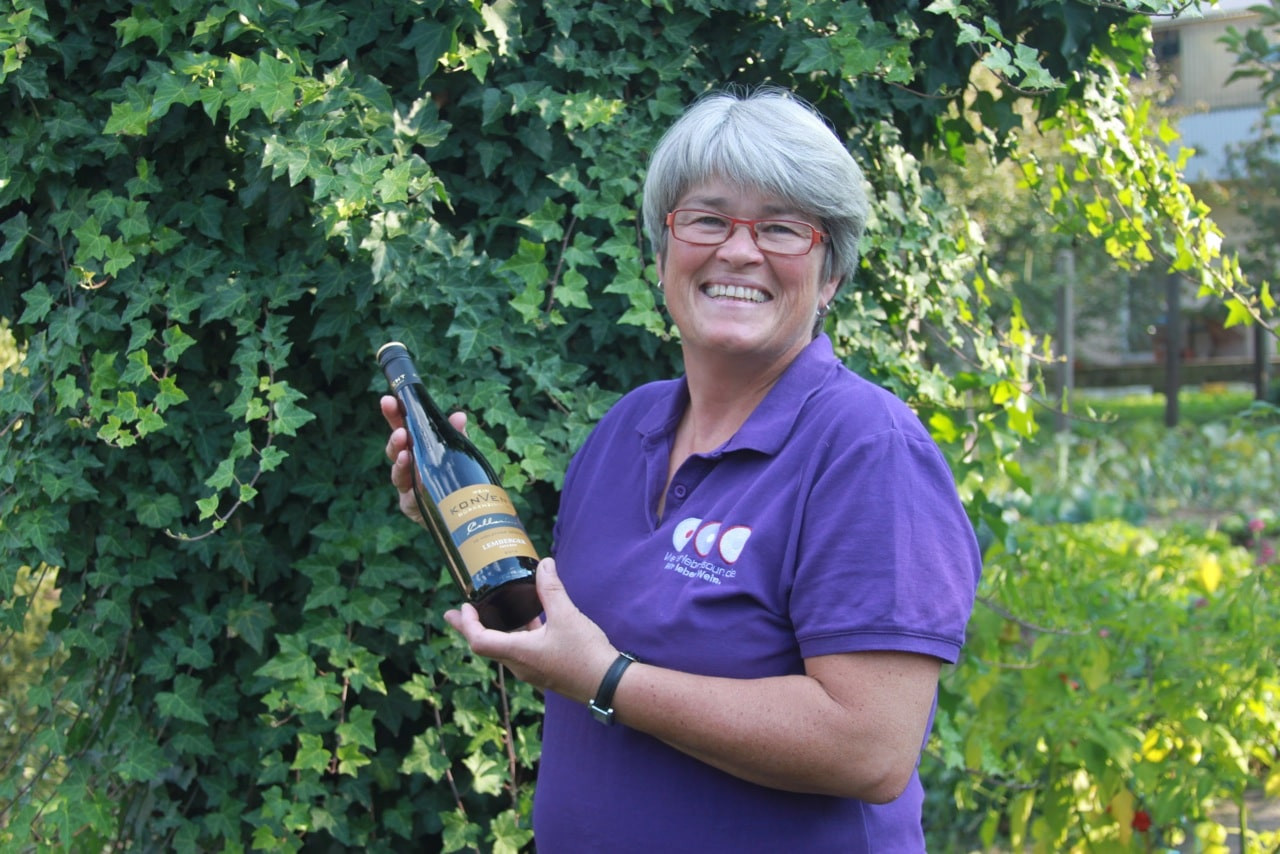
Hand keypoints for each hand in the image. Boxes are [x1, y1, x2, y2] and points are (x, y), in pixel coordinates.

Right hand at [380, 394, 466, 527]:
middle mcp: (407, 465)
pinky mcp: (411, 506)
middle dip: (395, 440)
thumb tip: (459, 416)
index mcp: (416, 448)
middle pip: (395, 450)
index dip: (393, 414)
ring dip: (401, 463)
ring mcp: (407, 486)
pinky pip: (409, 497)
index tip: (387, 400)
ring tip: (406, 455)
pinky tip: (416, 482)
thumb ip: (456, 436)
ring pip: (398, 474)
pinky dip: (413, 488)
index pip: (402, 427)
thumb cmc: (454, 477)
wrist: (460, 512)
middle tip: (400, 433)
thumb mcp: (458, 453)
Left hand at [444, 557, 617, 703]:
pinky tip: (531, 622)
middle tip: (459, 611)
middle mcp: (520, 666)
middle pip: (486, 646)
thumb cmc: (585, 653)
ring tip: (493, 612)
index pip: (479, 641)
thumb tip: (544, 565)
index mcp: (519, 653)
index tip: (463, 607)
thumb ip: (552, 589)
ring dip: (496, 631)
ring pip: (505, 649)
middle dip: (472, 627)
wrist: (608, 685)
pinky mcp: (545, 672)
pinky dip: (517, 636)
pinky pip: (522, 653)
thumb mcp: (567, 615)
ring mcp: (532, 672)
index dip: (467, 624)